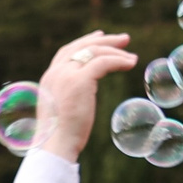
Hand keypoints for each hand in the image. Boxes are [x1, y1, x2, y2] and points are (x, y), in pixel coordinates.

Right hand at [34, 30, 137, 162]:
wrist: (55, 145)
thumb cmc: (60, 137)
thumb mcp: (60, 112)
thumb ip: (67, 99)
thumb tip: (80, 101)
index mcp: (50, 78)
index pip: (67, 52)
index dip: (84, 42)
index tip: (99, 37)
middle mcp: (56, 72)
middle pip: (82, 46)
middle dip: (105, 40)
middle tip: (124, 39)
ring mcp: (67, 74)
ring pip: (95, 52)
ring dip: (116, 51)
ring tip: (132, 56)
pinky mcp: (80, 81)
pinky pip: (104, 62)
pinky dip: (119, 61)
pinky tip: (131, 63)